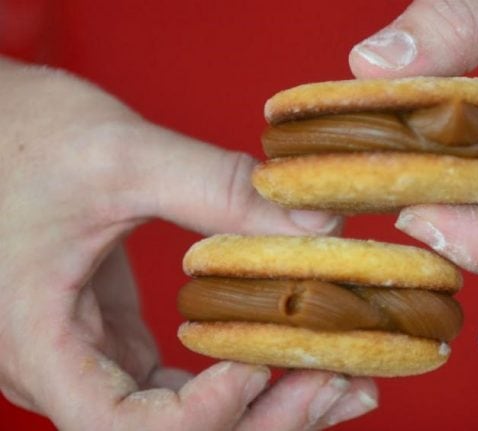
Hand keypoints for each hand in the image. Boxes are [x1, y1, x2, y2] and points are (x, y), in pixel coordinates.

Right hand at [0, 57, 376, 428]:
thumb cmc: (20, 135)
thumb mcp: (120, 154)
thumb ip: (218, 187)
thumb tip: (319, 224)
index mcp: (36, 340)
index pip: (119, 425)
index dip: (203, 412)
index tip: (263, 362)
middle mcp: (62, 370)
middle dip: (260, 419)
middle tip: (338, 382)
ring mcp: (91, 362)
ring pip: (181, 421)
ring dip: (263, 409)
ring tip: (340, 381)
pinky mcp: (115, 341)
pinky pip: (181, 386)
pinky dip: (240, 380)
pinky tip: (293, 358)